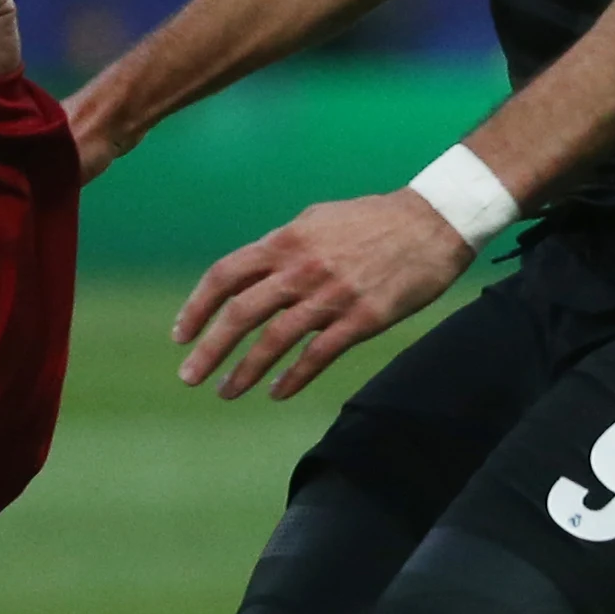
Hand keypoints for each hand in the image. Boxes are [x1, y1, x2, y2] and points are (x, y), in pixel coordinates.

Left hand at [174, 189, 474, 400]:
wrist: (433, 222)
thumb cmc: (373, 220)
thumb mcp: (316, 220)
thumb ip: (282, 247)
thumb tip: (252, 271)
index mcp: (286, 241)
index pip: (225, 275)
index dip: (197, 307)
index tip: (181, 334)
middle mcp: (301, 269)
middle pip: (240, 313)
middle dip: (210, 350)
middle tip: (189, 376)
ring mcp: (331, 295)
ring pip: (274, 340)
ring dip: (245, 371)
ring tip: (226, 391)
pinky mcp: (362, 319)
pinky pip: (318, 355)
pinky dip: (293, 377)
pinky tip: (277, 393)